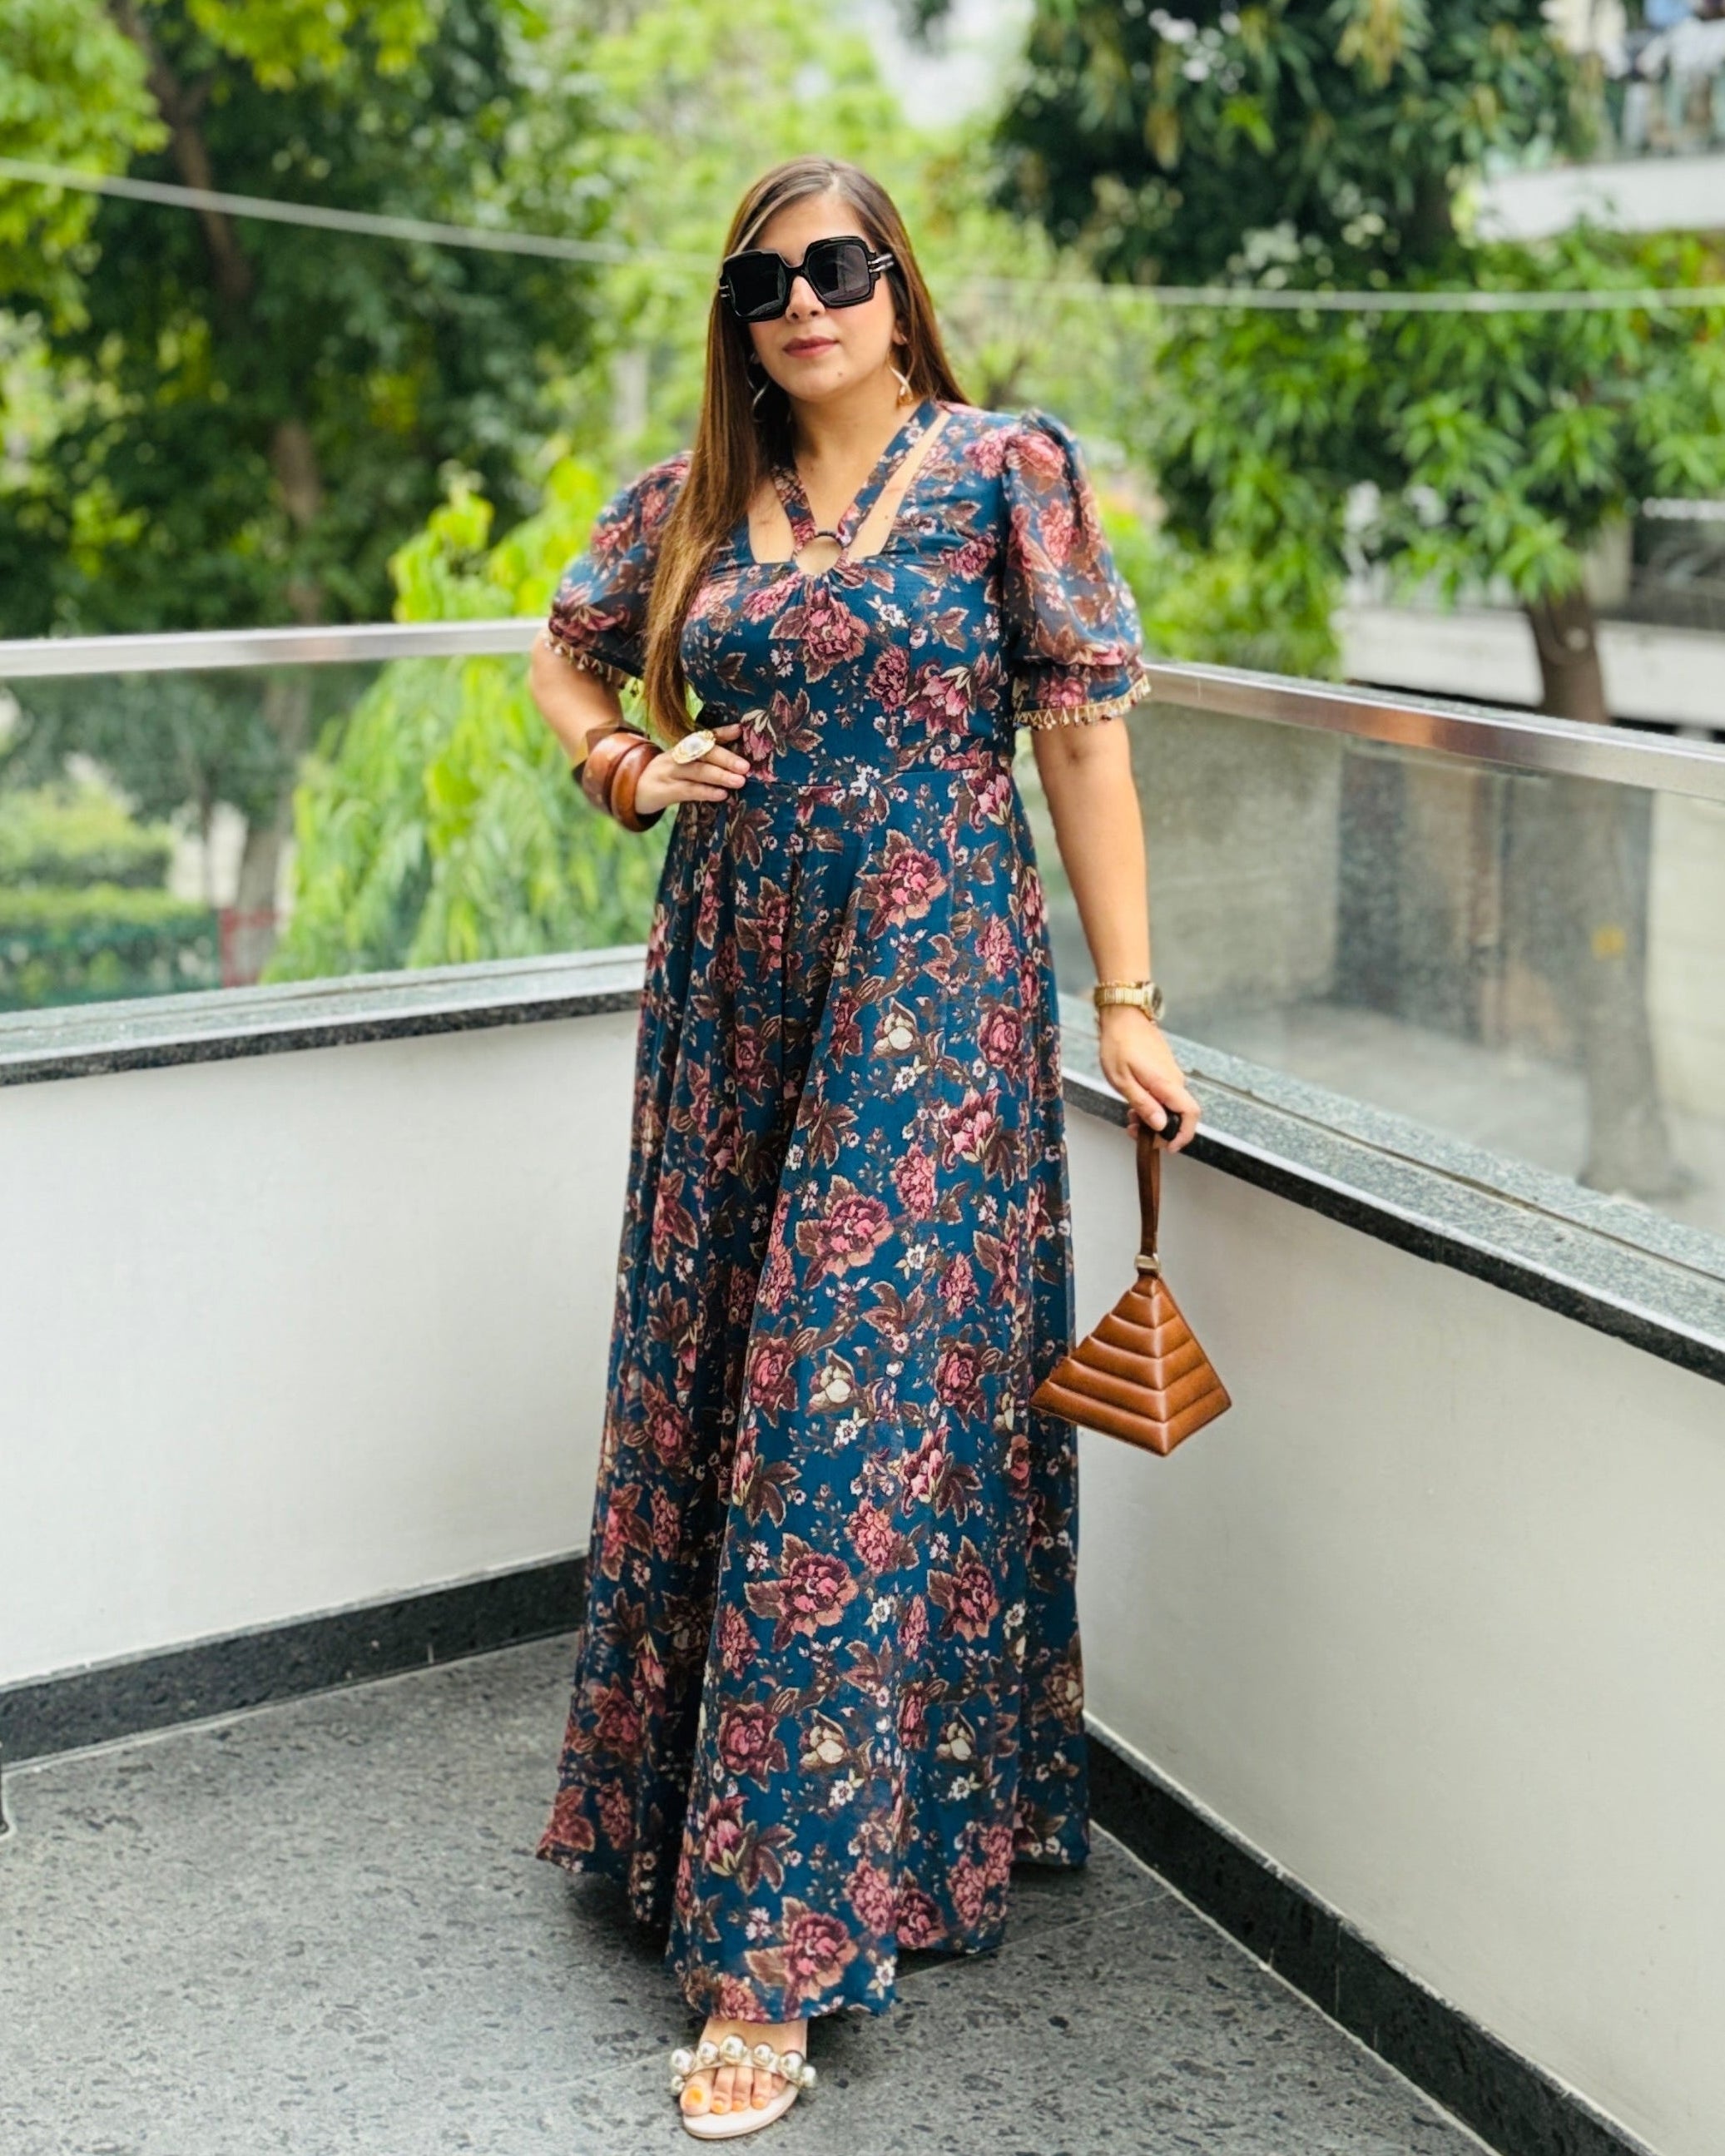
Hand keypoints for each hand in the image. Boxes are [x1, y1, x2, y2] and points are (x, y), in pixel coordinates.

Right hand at [634, 721, 750, 814]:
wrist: (631, 790)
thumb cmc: (667, 778)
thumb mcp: (682, 765)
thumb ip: (703, 763)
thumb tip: (736, 766)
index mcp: (683, 748)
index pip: (704, 737)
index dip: (722, 733)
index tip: (740, 730)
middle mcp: (676, 756)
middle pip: (701, 753)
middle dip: (725, 758)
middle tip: (746, 766)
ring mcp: (669, 773)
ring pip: (696, 771)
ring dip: (720, 775)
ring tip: (740, 781)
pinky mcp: (664, 791)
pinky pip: (687, 790)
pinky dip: (705, 792)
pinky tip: (721, 794)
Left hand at [1097, 1006, 1199, 1152]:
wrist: (1123, 1016)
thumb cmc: (1118, 1045)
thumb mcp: (1123, 1081)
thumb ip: (1143, 1104)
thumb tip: (1161, 1126)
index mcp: (1166, 1083)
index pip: (1190, 1114)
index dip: (1184, 1135)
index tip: (1168, 1147)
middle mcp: (1175, 1080)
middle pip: (1180, 1115)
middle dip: (1161, 1130)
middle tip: (1135, 1131)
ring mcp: (1171, 1075)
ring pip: (1170, 1106)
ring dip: (1154, 1118)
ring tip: (1130, 1118)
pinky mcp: (1165, 1071)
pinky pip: (1165, 1095)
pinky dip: (1152, 1105)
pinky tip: (1134, 1103)